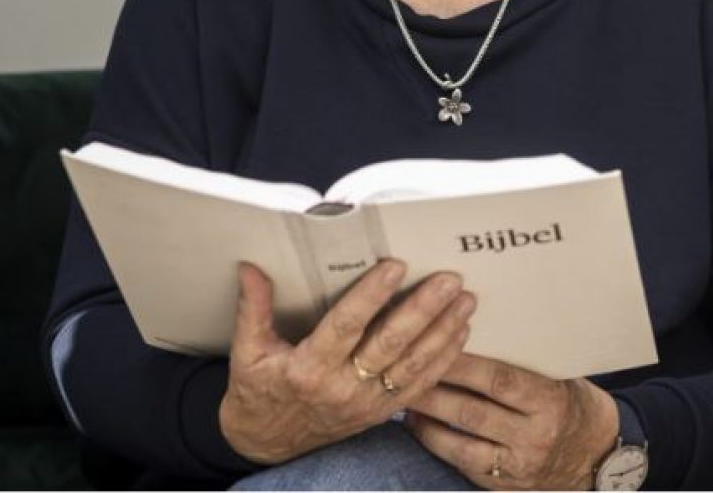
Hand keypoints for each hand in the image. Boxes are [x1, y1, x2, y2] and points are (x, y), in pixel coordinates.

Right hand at [219, 259, 474, 464]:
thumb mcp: (247, 352)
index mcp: (307, 369)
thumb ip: (253, 308)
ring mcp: (365, 404)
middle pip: (390, 344)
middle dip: (423, 310)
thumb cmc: (258, 391)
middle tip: (448, 281)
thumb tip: (251, 266)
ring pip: (412, 366)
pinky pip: (419, 387)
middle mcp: (341, 388)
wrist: (266, 444)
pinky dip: (443, 360)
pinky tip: (461, 332)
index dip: (372, 295)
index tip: (395, 267)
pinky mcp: (380, 413)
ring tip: (465, 300)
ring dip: (443, 332)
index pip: (345, 326)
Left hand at [405, 353, 619, 489]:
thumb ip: (522, 364)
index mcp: (551, 402)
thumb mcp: (559, 378)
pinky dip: (437, 446)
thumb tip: (471, 334)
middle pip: (472, 413)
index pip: (499, 381)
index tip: (434, 344)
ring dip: (427, 422)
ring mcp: (518, 467)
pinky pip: (464, 466)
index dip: (463, 364)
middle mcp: (534, 438)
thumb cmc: (572, 402)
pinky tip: (419, 428)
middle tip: (402, 370)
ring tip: (403, 400)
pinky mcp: (504, 486)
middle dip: (433, 392)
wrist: (596, 455)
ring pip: (461, 445)